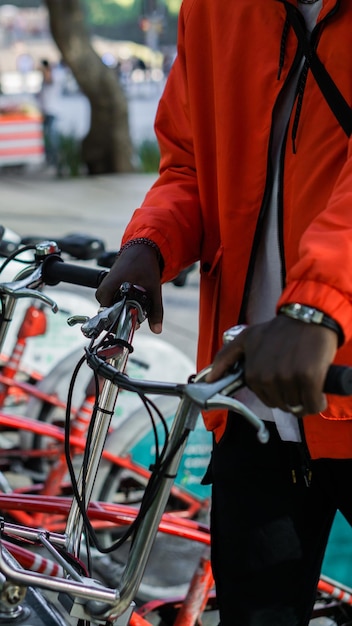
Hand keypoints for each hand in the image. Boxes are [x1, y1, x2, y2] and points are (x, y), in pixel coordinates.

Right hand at [95, 244, 162, 333]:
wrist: (143, 247)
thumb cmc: (145, 264)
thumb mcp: (153, 289)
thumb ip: (156, 310)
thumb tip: (157, 330)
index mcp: (110, 285)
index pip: (105, 310)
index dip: (115, 320)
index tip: (127, 323)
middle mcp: (105, 284)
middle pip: (106, 308)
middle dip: (118, 315)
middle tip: (131, 316)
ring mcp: (107, 282)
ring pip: (109, 302)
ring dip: (120, 307)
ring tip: (133, 308)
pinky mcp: (111, 281)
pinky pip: (111, 296)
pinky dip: (120, 300)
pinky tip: (131, 300)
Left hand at [206, 316, 338, 415]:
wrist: (307, 317)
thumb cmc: (279, 330)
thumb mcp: (246, 339)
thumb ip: (225, 358)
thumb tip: (207, 380)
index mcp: (253, 373)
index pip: (266, 400)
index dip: (276, 392)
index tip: (282, 378)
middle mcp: (268, 378)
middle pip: (282, 405)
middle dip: (289, 396)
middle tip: (295, 375)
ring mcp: (288, 378)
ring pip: (297, 406)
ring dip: (304, 398)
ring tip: (306, 377)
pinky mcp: (308, 378)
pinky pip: (313, 404)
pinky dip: (317, 401)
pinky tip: (318, 388)